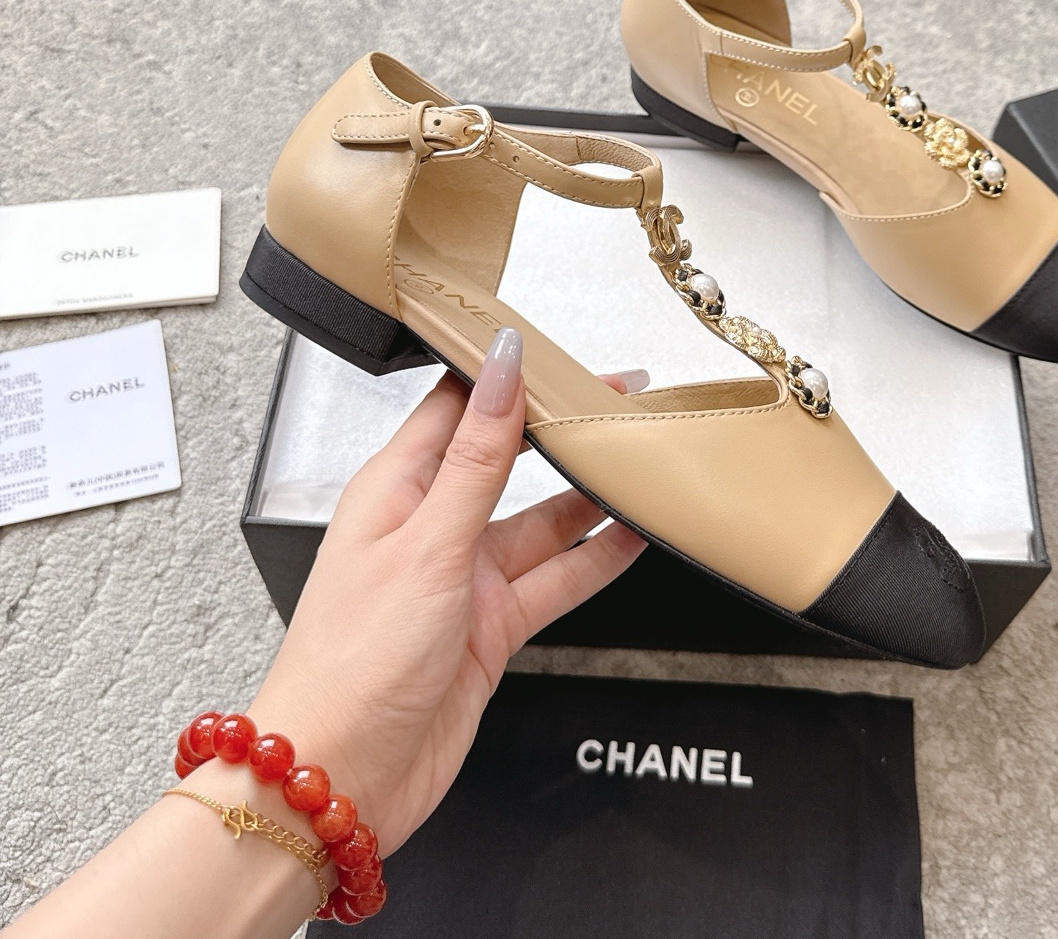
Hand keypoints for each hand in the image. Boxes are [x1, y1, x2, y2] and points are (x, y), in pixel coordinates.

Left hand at [246, 328, 645, 853]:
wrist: (338, 783)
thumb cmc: (350, 665)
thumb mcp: (427, 544)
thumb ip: (477, 457)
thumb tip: (502, 368)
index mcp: (395, 489)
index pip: (459, 406)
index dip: (510, 375)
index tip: (561, 354)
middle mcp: (429, 527)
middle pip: (508, 460)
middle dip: (561, 431)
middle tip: (619, 402)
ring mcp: (463, 579)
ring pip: (542, 521)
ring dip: (590, 495)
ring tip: (640, 461)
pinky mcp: (489, 627)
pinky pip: (555, 578)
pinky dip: (596, 557)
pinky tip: (633, 535)